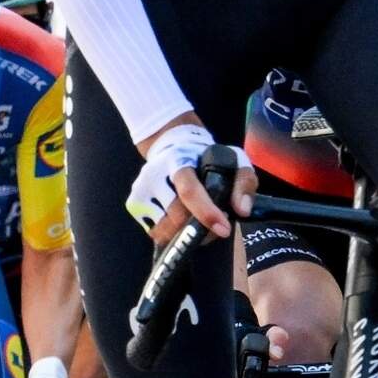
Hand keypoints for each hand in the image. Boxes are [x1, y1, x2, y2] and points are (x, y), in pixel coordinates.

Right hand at [126, 116, 233, 242]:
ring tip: (198, 223)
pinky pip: (156, 232)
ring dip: (185, 233)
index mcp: (178, 161)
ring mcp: (140, 191)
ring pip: (165, 229)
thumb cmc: (206, 157)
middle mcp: (154, 175)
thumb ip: (243, 183)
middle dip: (200, 227)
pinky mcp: (134, 204)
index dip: (206, 213)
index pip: (189, 191)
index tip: (223, 229)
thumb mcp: (233, 160)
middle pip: (176, 216)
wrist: (172, 144)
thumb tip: (241, 211)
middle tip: (215, 224)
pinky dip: (172, 233)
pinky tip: (182, 221)